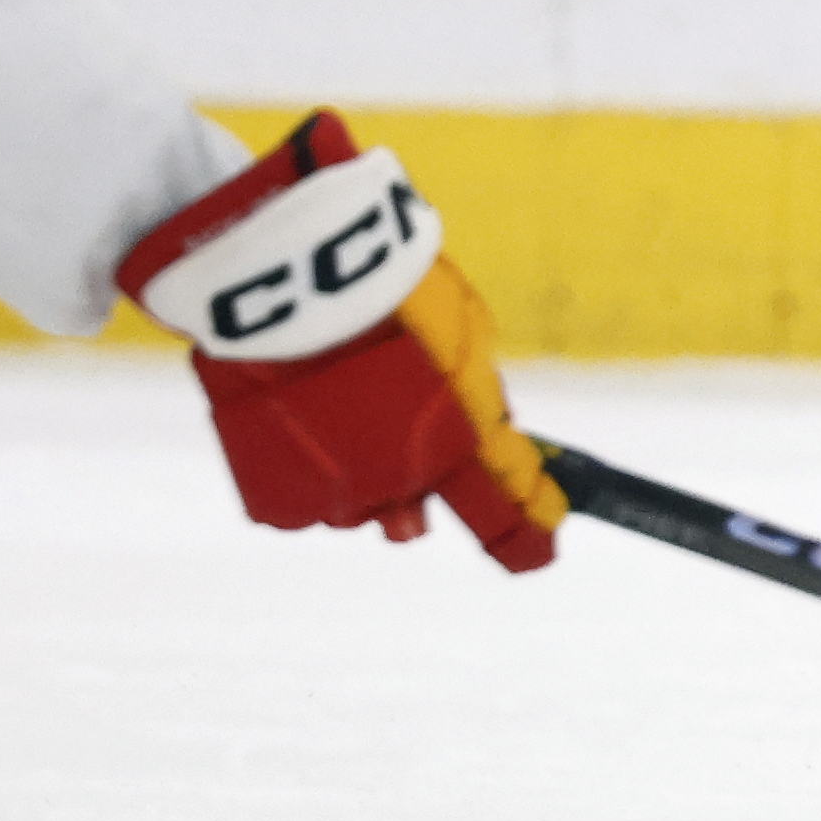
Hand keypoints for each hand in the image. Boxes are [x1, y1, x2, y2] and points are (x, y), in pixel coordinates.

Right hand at [118, 114, 563, 572]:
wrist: (289, 272)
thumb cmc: (385, 282)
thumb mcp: (459, 326)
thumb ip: (472, 390)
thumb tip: (477, 430)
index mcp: (462, 436)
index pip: (508, 504)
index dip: (528, 531)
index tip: (543, 548)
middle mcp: (407, 479)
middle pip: (414, 514)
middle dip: (406, 481)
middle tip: (378, 420)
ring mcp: (339, 493)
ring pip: (353, 507)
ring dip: (347, 471)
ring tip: (324, 401)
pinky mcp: (277, 492)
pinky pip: (296, 502)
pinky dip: (295, 469)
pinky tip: (290, 418)